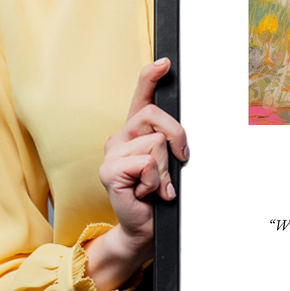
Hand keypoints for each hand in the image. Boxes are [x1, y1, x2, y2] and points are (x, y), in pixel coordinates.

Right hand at [84, 58, 188, 290]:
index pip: (141, 96)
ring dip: (165, 170)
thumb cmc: (158, 194)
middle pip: (156, 116)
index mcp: (135, 131)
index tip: (165, 62)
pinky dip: (155, 181)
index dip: (151, 76)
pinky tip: (146, 193)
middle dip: (177, 138)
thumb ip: (170, 143)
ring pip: (156, 143)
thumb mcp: (169, 163)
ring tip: (157, 185)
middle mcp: (120, 137)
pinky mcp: (109, 171)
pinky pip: (146, 163)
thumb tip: (180, 135)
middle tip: (178, 162)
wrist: (144, 228)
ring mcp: (111, 153)